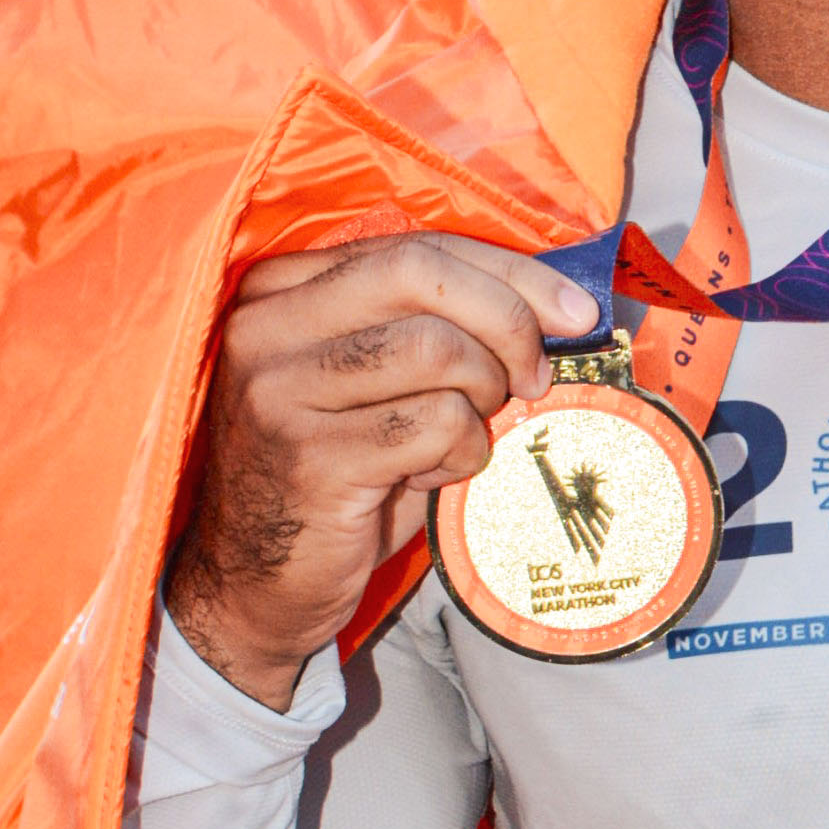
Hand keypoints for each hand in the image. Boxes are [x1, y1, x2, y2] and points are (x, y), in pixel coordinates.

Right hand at [168, 234, 600, 706]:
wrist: (254, 581)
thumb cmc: (336, 472)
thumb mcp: (370, 381)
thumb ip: (428, 325)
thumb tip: (558, 304)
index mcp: (280, 288)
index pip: (416, 247)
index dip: (511, 273)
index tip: (574, 310)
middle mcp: (266, 326)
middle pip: (423, 276)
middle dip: (506, 319)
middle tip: (533, 376)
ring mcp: (279, 389)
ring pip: (436, 349)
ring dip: (480, 396)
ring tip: (461, 435)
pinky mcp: (310, 457)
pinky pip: (435, 424)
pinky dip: (460, 452)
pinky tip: (432, 474)